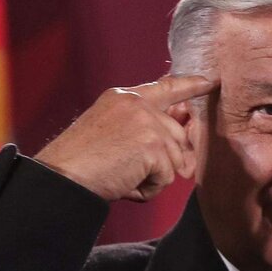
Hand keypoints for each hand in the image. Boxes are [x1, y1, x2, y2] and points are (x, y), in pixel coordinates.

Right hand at [35, 74, 217, 200]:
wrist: (62, 176)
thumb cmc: (80, 162)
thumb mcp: (111, 131)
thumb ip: (142, 129)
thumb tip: (183, 150)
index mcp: (125, 97)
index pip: (166, 87)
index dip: (190, 85)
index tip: (209, 81)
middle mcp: (138, 105)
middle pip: (177, 135)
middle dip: (166, 160)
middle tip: (132, 172)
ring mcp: (147, 123)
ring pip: (174, 159)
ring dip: (153, 177)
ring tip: (122, 176)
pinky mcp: (152, 145)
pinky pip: (167, 177)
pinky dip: (149, 189)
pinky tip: (125, 184)